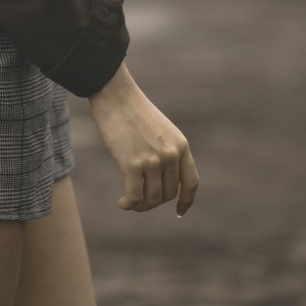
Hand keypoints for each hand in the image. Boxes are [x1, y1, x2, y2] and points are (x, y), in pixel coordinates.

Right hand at [86, 62, 199, 216]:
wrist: (115, 94)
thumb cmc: (133, 110)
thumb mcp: (160, 130)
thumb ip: (166, 152)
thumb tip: (161, 183)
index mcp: (181, 145)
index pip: (191, 182)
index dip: (186, 201)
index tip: (179, 212)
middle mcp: (171, 155)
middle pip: (168, 194)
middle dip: (154, 201)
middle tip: (139, 198)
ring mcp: (153, 160)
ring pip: (152, 199)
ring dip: (140, 205)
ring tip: (129, 201)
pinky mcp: (132, 164)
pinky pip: (134, 197)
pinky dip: (128, 204)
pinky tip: (121, 203)